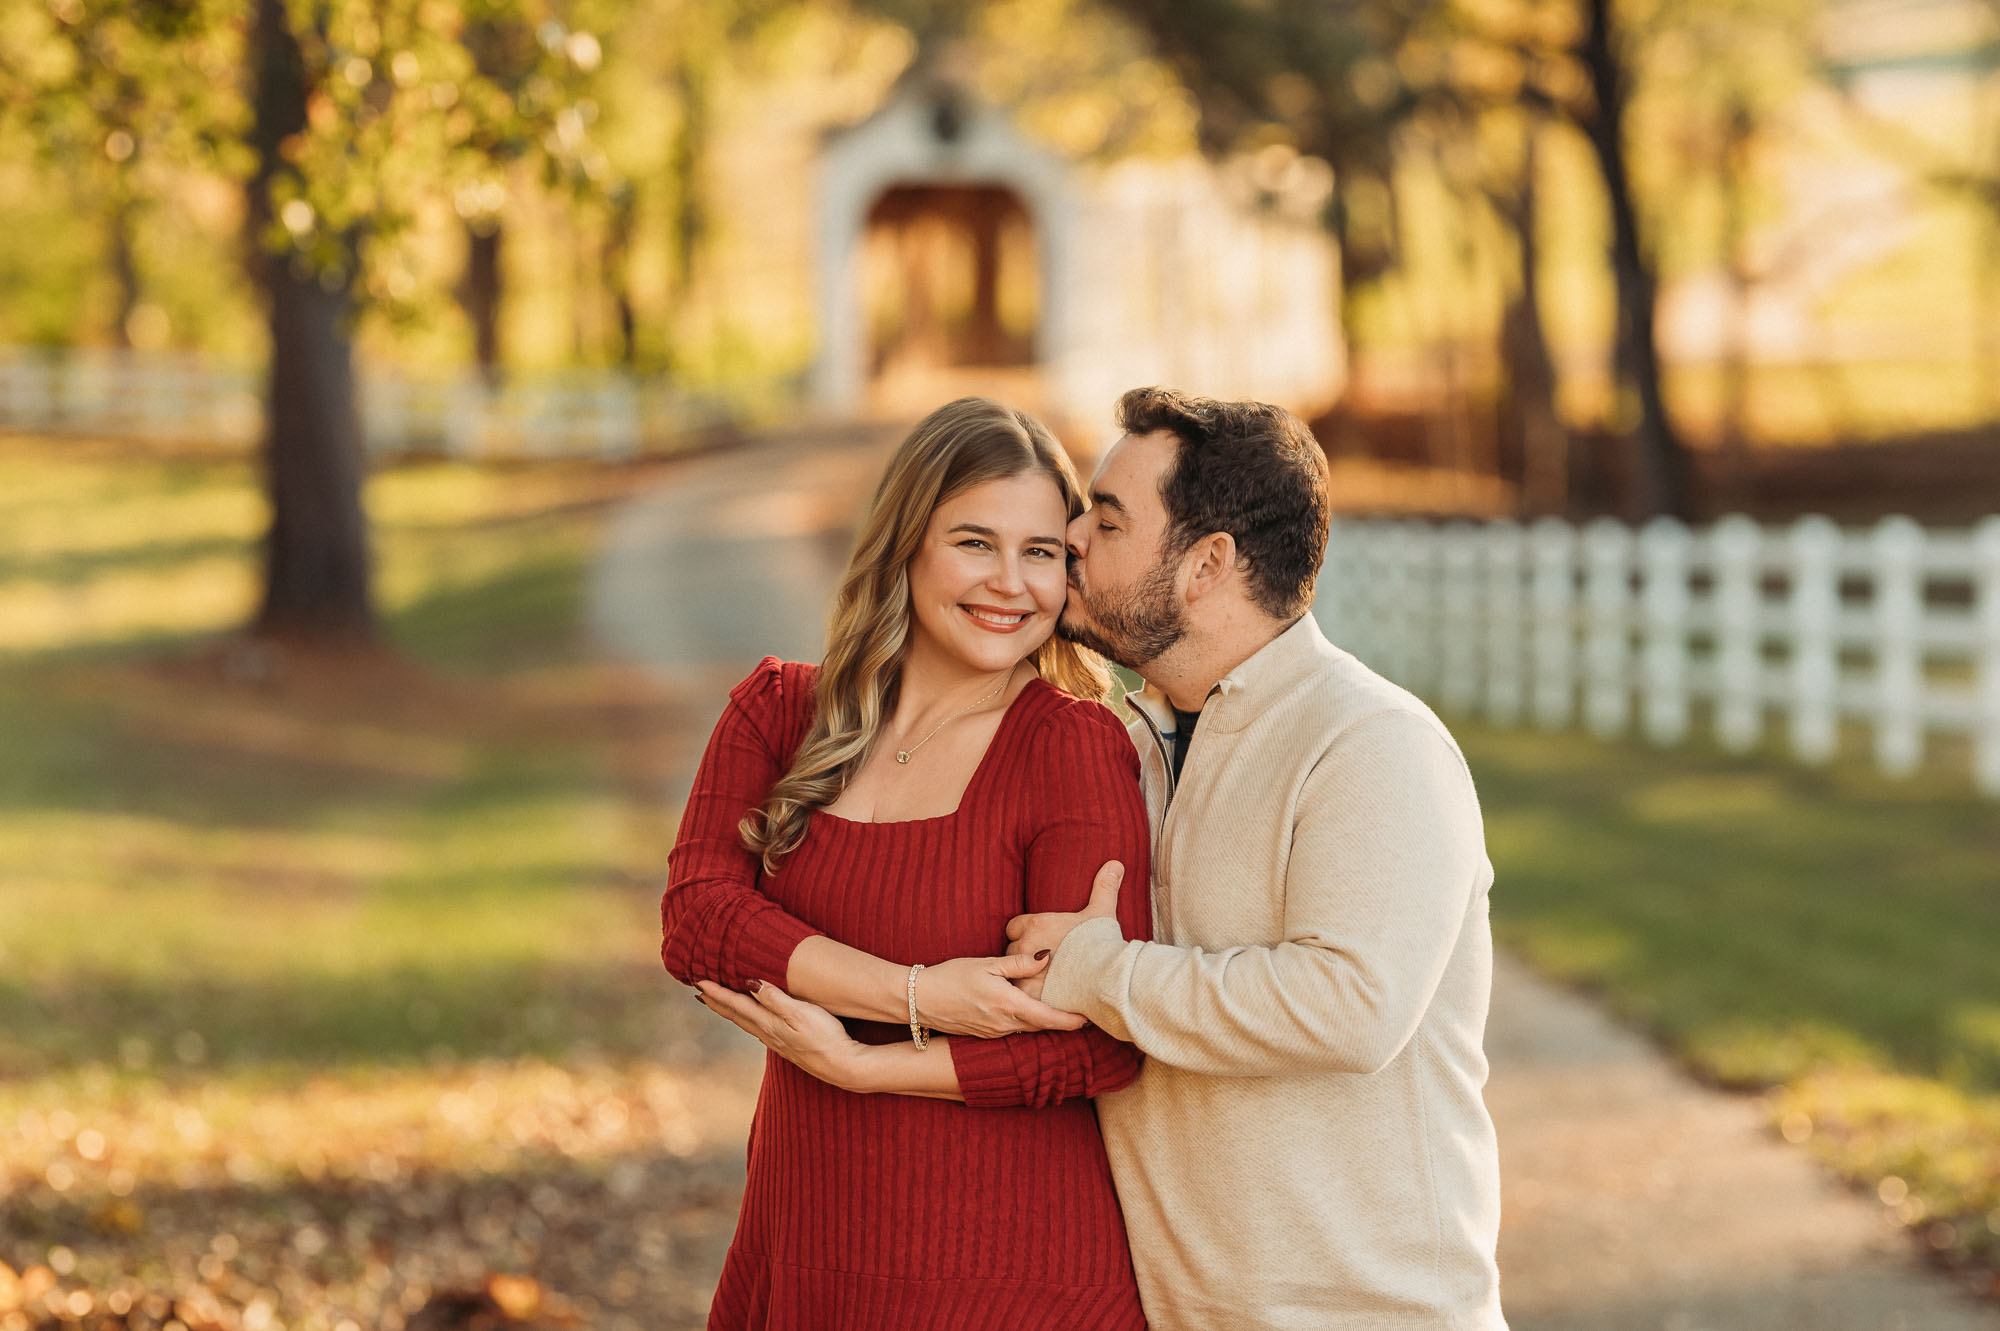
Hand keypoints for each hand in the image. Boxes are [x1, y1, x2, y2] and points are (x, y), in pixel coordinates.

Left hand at [696, 980, 869, 1090]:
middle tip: (699, 991)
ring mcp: (778, 1042)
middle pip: (736, 1015)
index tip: (697, 981)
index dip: (717, 993)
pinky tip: (752, 1021)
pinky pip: (759, 1029)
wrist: (843, 1067)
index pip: (736, 1005)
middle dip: (717, 1002)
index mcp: (769, 1023)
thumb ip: (775, 998)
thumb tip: (749, 982)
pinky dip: (748, 1020)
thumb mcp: (801, 1013)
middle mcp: (769, 1033)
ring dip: (730, 1011)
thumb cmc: (826, 1037)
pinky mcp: (789, 1045)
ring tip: (719, 1003)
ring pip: (747, 1023)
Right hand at [912, 954, 1087, 1036]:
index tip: (1089, 1018)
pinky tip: (1032, 1012)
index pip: (1048, 1018)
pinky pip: (1014, 1030)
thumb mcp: (986, 964)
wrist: (920, 999)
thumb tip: (1047, 956)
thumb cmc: (951, 977)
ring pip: (1028, 1029)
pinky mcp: (986, 1034)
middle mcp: (1004, 1025)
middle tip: (1086, 1013)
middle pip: (1042, 1026)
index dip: (1071, 1021)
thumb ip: (1018, 963)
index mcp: (1007, 1005)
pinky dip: (1027, 1023)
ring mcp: (995, 1033)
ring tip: (1064, 1010)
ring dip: (1045, 1022)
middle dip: (1064, 1022)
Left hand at [1004, 860, 1125, 987]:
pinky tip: (1042, 997)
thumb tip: (1115, 863)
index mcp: (1035, 924)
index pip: (1013, 927)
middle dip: (1023, 956)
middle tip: (1042, 963)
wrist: (1107, 977)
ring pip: (1014, 975)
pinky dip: (1029, 997)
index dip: (1025, 934)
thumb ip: (1104, 887)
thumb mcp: (1102, 911)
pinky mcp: (1029, 995)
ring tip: (1041, 983)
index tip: (1039, 941)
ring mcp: (1024, 972)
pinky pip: (1020, 995)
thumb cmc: (1102, 943)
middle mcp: (1025, 946)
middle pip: (1012, 952)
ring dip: (1024, 977)